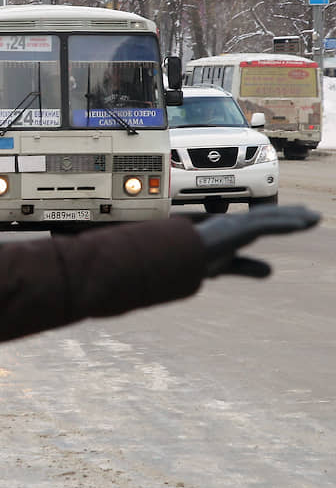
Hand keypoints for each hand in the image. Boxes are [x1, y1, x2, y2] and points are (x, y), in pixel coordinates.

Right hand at [195, 205, 319, 276]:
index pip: (262, 223)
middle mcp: (235, 224)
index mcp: (232, 231)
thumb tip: (272, 271)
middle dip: (293, 215)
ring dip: (294, 217)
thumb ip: (247, 267)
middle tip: (313, 216)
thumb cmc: (191, 258)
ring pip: (270, 218)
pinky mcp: (234, 230)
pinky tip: (301, 226)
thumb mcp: (227, 266)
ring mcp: (234, 225)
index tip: (298, 221)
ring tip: (315, 219)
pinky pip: (263, 226)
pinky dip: (283, 225)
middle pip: (269, 217)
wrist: (172, 256)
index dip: (281, 220)